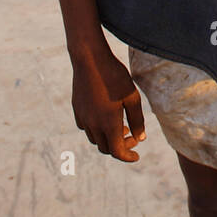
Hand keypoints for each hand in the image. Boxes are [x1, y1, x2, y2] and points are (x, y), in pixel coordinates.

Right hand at [71, 46, 145, 161]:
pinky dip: (96, 129)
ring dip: (108, 138)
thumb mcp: (132, 97)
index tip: (136, 156)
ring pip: (95, 139)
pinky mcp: (76, 109)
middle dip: (120, 146)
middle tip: (131, 136)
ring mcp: (83, 117)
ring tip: (120, 126)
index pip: (117, 152)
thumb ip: (137, 120)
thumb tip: (140, 138)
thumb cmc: (114, 76)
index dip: (128, 157)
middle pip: (106, 147)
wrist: (90, 59)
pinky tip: (104, 118)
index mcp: (109, 124)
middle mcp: (93, 124)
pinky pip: (85, 127)